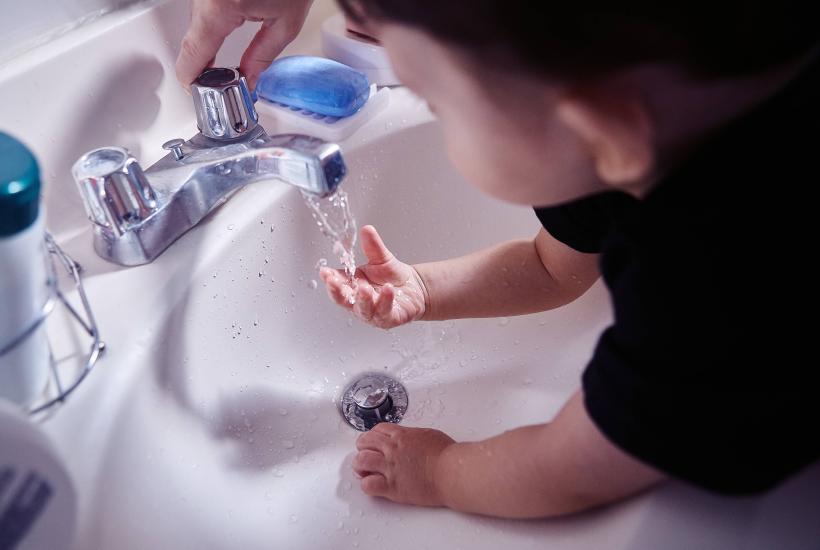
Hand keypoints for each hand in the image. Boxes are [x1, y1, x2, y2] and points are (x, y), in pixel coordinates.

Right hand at [176, 0, 311, 89]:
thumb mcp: (286, 23)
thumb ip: (262, 55)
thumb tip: (248, 78)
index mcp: (220, 7)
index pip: (193, 53)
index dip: (191, 78)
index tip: (195, 92)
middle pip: (194, 38)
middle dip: (206, 63)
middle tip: (222, 82)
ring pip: (197, 21)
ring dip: (210, 39)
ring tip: (226, 60)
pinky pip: (203, 6)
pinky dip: (213, 20)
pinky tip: (227, 28)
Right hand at [319, 225, 428, 328]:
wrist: (414, 289)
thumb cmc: (392, 277)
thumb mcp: (381, 259)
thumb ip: (372, 246)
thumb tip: (367, 229)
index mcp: (352, 286)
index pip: (337, 283)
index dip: (329, 278)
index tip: (324, 271)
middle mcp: (358, 301)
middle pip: (343, 299)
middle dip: (337, 291)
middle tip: (333, 281)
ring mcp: (372, 313)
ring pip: (363, 308)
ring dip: (362, 298)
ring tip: (364, 287)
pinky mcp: (388, 319)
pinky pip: (385, 312)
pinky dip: (385, 300)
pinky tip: (388, 289)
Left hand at [353, 423, 455, 506]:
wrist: (451, 472)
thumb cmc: (446, 455)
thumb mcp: (429, 434)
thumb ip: (413, 436)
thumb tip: (410, 439)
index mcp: (401, 435)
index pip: (376, 430)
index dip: (372, 436)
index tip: (372, 442)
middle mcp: (392, 449)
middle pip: (364, 442)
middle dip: (362, 448)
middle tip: (365, 454)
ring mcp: (390, 468)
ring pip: (361, 461)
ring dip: (360, 465)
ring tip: (364, 470)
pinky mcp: (392, 487)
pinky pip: (368, 485)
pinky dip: (366, 484)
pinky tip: (372, 484)